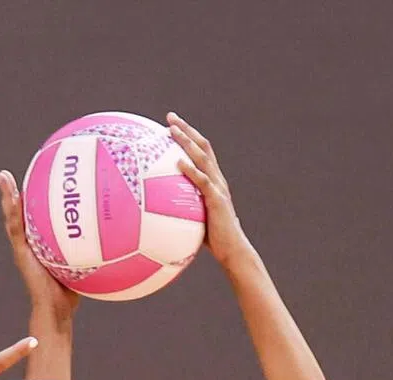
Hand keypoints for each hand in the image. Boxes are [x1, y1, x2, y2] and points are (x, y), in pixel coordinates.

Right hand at [0, 170, 80, 323]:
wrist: (56, 310)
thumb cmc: (73, 292)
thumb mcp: (86, 263)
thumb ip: (94, 246)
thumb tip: (123, 231)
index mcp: (41, 244)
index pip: (36, 216)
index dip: (35, 197)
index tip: (37, 177)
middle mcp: (30, 244)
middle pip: (21, 213)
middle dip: (14, 193)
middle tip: (7, 174)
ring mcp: (22, 248)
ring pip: (13, 217)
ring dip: (6, 196)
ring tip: (2, 177)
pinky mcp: (20, 254)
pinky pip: (16, 229)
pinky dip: (12, 212)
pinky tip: (12, 196)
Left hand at [166, 113, 251, 268]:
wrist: (232, 249)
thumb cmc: (212, 238)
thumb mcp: (195, 217)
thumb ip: (183, 207)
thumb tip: (160, 211)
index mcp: (212, 180)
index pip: (200, 152)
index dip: (188, 136)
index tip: (171, 125)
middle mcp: (216, 179)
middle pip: (202, 147)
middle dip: (186, 130)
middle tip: (170, 117)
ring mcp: (217, 188)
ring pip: (202, 158)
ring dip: (186, 142)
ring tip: (171, 131)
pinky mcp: (216, 200)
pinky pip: (202, 182)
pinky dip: (191, 171)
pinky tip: (178, 163)